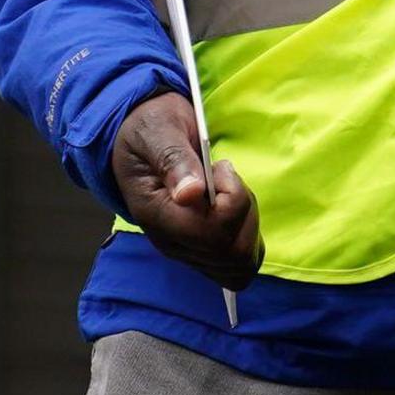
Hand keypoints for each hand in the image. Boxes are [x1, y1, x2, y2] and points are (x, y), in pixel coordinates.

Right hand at [110, 92, 260, 290]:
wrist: (145, 140)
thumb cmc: (152, 130)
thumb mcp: (158, 131)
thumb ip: (173, 159)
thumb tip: (190, 194)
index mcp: (155, 214)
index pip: (211, 233)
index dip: (232, 200)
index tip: (219, 167)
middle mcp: (170, 243)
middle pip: (232, 252)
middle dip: (243, 209)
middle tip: (225, 178)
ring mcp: (187, 252)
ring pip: (242, 260)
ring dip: (248, 221)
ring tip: (228, 191)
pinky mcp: (203, 254)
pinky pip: (241, 264)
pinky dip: (248, 235)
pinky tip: (233, 208)